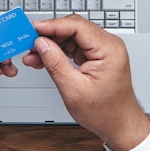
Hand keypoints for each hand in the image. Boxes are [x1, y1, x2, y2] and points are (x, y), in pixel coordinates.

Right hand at [23, 14, 149, 150]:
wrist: (119, 125)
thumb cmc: (105, 112)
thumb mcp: (74, 90)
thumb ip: (56, 63)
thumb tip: (41, 43)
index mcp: (109, 50)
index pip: (77, 26)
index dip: (53, 25)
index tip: (34, 29)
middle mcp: (108, 45)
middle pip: (73, 28)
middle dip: (49, 35)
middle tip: (29, 43)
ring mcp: (102, 49)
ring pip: (71, 36)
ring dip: (51, 44)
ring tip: (33, 55)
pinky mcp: (96, 55)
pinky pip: (74, 45)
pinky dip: (58, 51)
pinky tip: (44, 58)